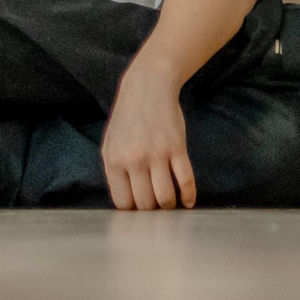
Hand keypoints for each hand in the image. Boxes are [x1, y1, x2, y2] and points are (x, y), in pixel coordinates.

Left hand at [101, 69, 194, 210]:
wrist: (147, 88)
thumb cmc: (127, 119)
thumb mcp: (110, 143)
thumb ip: (115, 172)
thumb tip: (126, 203)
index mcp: (114, 160)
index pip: (123, 202)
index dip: (132, 211)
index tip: (139, 210)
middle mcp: (134, 159)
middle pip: (145, 204)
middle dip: (152, 212)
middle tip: (156, 208)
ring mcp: (156, 154)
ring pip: (165, 198)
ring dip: (169, 206)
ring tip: (170, 203)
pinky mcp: (177, 148)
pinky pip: (186, 181)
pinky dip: (189, 196)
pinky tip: (188, 201)